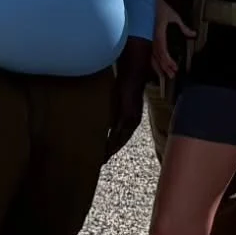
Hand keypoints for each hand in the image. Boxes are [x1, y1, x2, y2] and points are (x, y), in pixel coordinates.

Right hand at [107, 37, 151, 158]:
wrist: (133, 73)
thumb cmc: (125, 83)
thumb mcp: (119, 99)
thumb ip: (114, 108)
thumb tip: (106, 116)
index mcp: (133, 117)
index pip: (123, 135)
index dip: (115, 144)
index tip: (107, 153)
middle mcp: (134, 120)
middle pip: (122, 140)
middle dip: (112, 150)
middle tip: (102, 161)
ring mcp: (131, 119)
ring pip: (120, 139)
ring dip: (111, 149)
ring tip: (102, 159)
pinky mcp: (125, 116)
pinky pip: (117, 133)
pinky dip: (111, 142)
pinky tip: (104, 149)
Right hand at [152, 0, 195, 79]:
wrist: (146, 0)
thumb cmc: (160, 8)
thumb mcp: (174, 16)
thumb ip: (183, 27)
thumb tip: (193, 35)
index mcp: (158, 34)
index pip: (162, 51)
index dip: (168, 61)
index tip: (175, 68)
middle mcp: (150, 39)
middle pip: (157, 57)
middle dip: (164, 68)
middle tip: (172, 76)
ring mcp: (146, 40)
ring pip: (151, 57)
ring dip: (158, 67)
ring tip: (166, 75)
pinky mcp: (145, 39)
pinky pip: (148, 53)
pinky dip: (153, 61)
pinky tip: (156, 67)